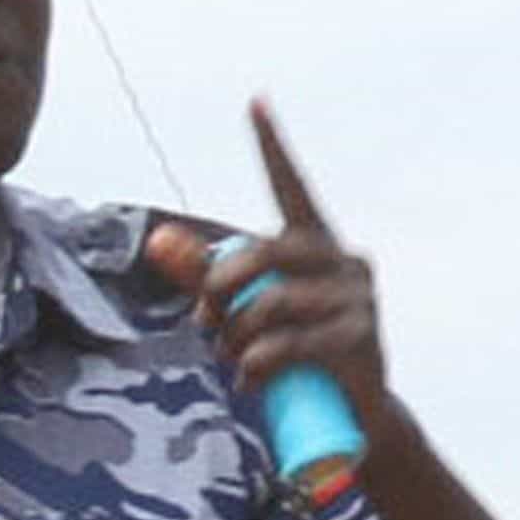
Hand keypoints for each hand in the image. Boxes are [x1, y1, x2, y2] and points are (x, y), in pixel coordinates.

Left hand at [143, 102, 386, 420]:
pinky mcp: (361, 340)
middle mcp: (344, 263)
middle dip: (220, 287)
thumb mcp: (247, 312)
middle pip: (264, 252)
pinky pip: (293, 342)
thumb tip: (157, 242)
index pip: (291, 187)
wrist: (355, 417)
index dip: (272, 147)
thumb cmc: (296, 355)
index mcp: (317, 246)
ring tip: (232, 359)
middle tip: (204, 322)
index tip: (255, 102)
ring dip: (238, 336)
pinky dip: (260, 363)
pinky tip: (251, 378)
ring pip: (273, 302)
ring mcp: (358, 300)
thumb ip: (204, 275)